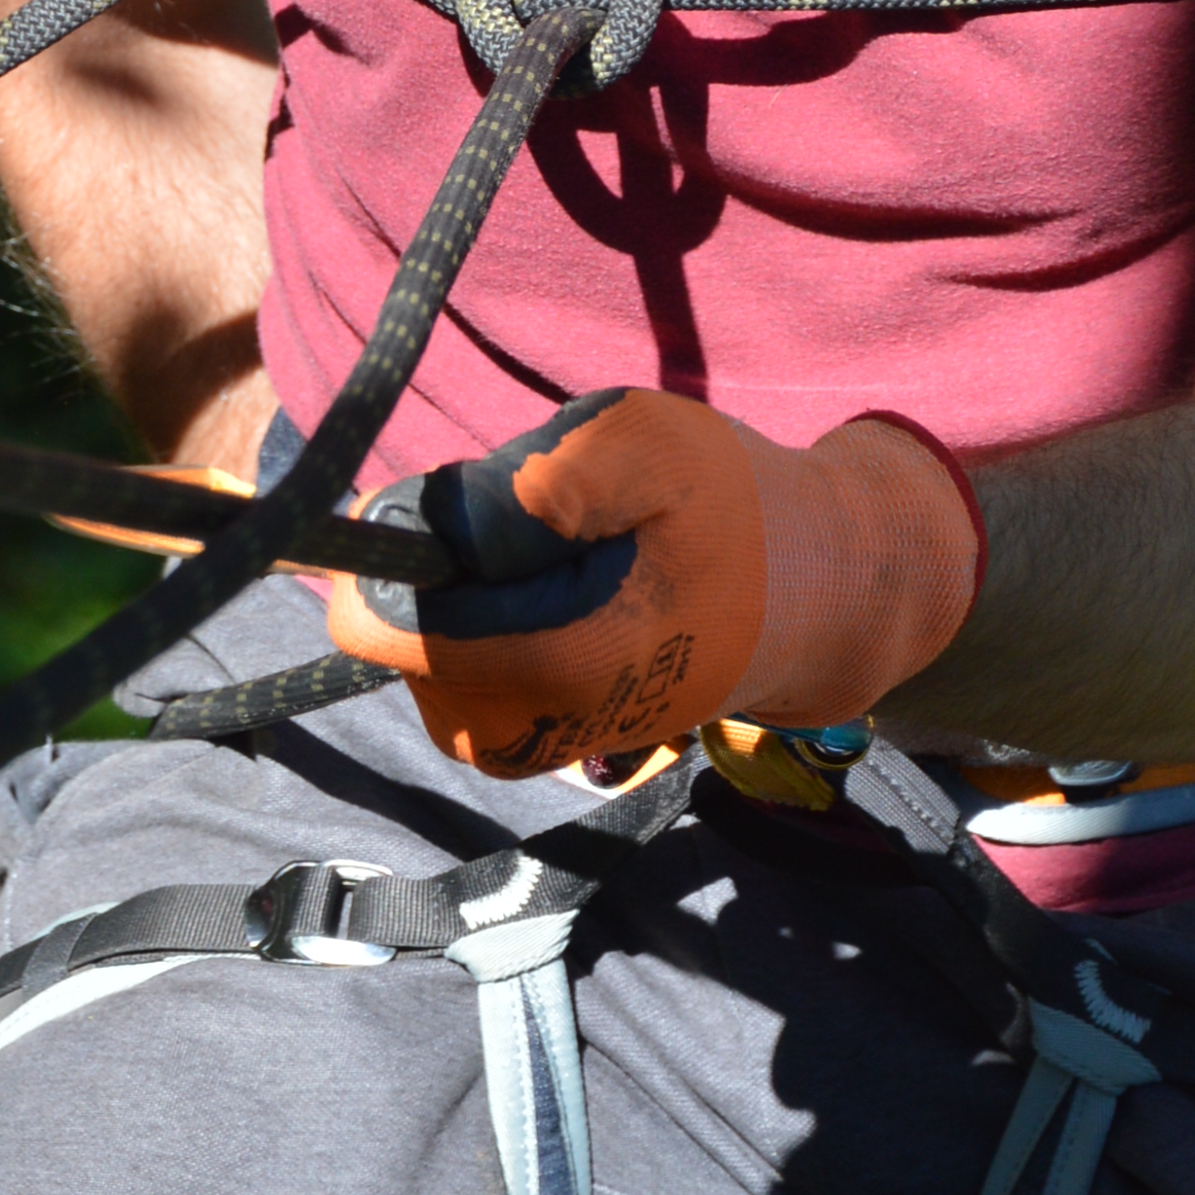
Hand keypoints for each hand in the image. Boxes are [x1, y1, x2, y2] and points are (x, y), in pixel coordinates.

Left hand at [324, 387, 983, 779]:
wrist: (816, 596)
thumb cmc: (730, 507)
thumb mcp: (639, 447)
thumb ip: (524, 484)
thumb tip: (417, 525)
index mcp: (547, 664)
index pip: (379, 622)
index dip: (400, 540)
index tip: (464, 495)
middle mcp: (521, 730)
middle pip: (394, 634)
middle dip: (446, 566)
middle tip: (547, 524)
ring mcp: (525, 746)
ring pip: (421, 654)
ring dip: (468, 594)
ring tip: (567, 555)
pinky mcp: (533, 743)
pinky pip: (456, 673)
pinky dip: (487, 623)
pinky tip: (563, 593)